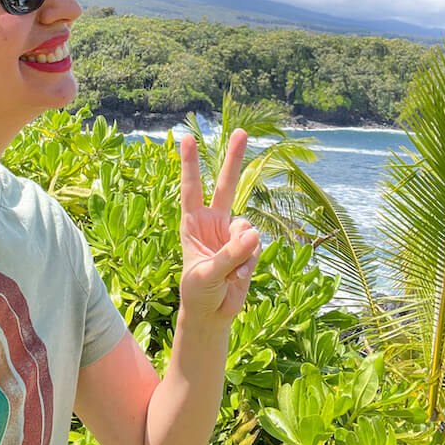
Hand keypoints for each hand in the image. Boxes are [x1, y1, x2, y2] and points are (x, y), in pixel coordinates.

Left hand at [178, 129, 261, 323]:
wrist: (212, 313)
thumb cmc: (198, 291)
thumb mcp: (207, 274)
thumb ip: (229, 255)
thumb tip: (252, 235)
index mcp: (193, 223)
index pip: (191, 188)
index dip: (190, 163)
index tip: (188, 138)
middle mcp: (213, 222)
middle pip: (227, 185)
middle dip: (234, 158)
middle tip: (241, 131)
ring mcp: (232, 233)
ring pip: (247, 228)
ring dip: (242, 252)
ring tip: (230, 273)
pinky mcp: (248, 247)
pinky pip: (256, 246)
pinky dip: (249, 263)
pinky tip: (238, 277)